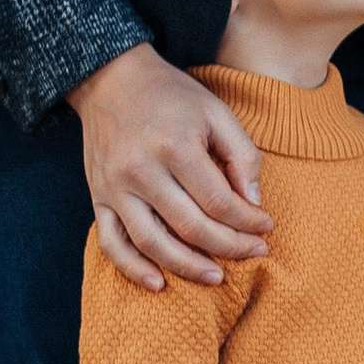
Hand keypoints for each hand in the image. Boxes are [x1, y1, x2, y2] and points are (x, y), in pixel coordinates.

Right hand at [74, 41, 270, 291]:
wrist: (111, 79)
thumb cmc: (171, 95)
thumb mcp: (216, 111)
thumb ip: (242, 154)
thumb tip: (253, 203)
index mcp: (175, 146)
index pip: (219, 202)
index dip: (248, 221)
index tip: (266, 227)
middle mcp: (142, 171)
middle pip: (191, 228)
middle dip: (230, 246)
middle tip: (254, 252)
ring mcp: (115, 188)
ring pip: (153, 243)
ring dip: (189, 267)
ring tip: (217, 278)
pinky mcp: (97, 197)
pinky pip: (112, 243)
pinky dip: (133, 269)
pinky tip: (159, 283)